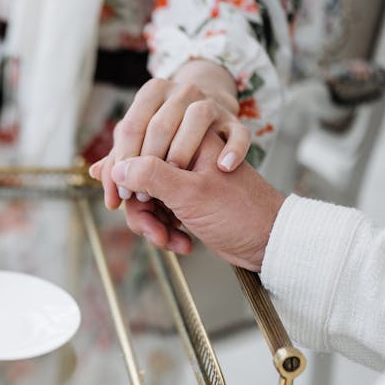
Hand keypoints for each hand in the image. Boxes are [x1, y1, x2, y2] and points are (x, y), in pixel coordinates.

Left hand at [91, 61, 248, 209]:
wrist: (211, 124)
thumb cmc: (168, 144)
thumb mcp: (143, 147)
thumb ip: (120, 158)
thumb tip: (95, 173)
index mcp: (152, 94)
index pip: (131, 126)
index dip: (122, 161)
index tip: (121, 194)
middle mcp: (181, 93)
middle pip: (160, 124)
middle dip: (148, 162)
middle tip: (143, 195)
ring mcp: (211, 104)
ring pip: (198, 118)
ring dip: (184, 149)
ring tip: (176, 177)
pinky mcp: (234, 121)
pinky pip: (238, 132)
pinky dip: (233, 148)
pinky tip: (223, 167)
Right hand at [109, 132, 283, 271]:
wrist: (269, 242)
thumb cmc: (240, 212)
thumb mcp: (190, 193)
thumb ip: (150, 175)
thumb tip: (114, 169)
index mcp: (188, 141)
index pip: (138, 150)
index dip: (124, 177)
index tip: (123, 200)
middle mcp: (183, 158)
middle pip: (137, 179)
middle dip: (140, 210)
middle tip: (152, 230)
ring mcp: (183, 181)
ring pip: (145, 200)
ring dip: (151, 225)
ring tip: (167, 240)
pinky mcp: (185, 202)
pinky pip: (158, 214)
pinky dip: (163, 230)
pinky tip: (179, 241)